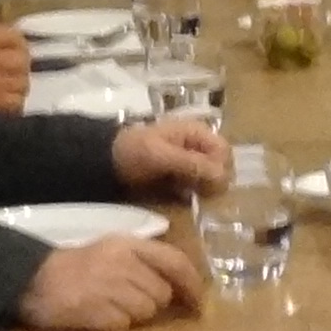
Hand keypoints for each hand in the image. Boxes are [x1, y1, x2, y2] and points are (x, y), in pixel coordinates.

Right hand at [0, 24, 30, 111]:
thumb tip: (19, 43)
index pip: (12, 35)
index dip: (19, 43)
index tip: (16, 49)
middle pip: (22, 60)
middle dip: (21, 65)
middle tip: (14, 71)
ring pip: (23, 84)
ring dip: (18, 85)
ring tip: (7, 87)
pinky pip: (16, 104)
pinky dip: (14, 103)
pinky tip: (3, 101)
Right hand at [13, 234, 201, 330]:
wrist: (33, 280)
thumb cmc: (75, 267)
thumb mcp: (112, 251)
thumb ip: (144, 263)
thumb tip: (180, 288)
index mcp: (129, 244)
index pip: (175, 262)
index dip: (193, 285)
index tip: (200, 305)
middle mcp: (124, 263)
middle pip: (162, 293)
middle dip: (152, 302)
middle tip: (126, 299)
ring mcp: (111, 287)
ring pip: (146, 311)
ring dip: (134, 314)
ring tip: (108, 304)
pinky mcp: (98, 311)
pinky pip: (124, 325)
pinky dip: (116, 324)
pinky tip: (97, 314)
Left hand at [110, 115, 229, 192]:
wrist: (106, 163)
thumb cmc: (133, 153)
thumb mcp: (161, 156)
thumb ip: (192, 164)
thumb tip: (223, 178)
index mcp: (197, 132)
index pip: (224, 152)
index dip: (220, 169)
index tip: (208, 185)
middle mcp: (198, 145)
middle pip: (221, 166)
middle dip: (212, 181)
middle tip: (196, 193)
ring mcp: (190, 162)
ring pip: (211, 180)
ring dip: (203, 190)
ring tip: (185, 194)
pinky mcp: (182, 178)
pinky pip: (197, 188)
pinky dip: (193, 195)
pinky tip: (180, 198)